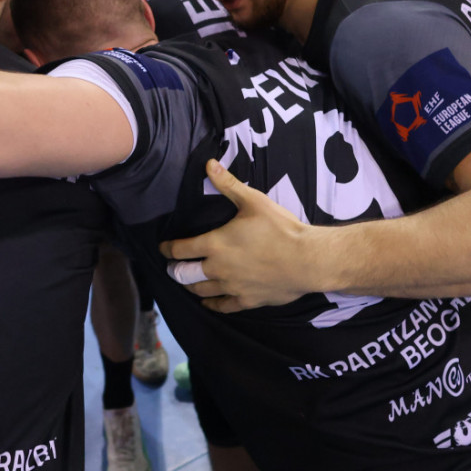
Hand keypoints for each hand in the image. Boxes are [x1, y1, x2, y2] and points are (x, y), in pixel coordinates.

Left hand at [158, 159, 318, 312]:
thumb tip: (208, 164)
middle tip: (171, 268)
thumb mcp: (253, 201)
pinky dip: (212, 304)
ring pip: (201, 291)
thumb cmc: (280, 229)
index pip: (180, 249)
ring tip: (187, 282)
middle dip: (175, 271)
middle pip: (184, 274)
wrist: (307, 260)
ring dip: (191, 286)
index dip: (168, 249)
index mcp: (214, 244)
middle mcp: (218, 269)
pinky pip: (223, 306)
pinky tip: (208, 303)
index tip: (163, 248)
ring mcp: (232, 287)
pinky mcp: (247, 300)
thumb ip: (228, 184)